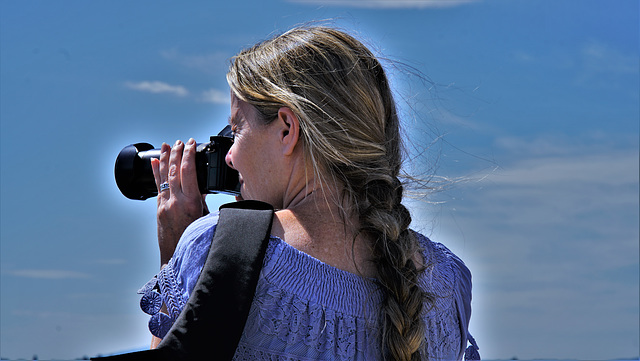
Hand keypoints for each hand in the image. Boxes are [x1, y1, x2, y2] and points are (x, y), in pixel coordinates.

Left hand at [151, 139, 208, 266]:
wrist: (176, 257)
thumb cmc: (195, 240)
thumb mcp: (205, 218)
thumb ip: (204, 200)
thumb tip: (204, 187)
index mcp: (191, 203)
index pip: (189, 172)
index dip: (189, 155)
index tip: (191, 143)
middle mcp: (176, 201)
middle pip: (174, 171)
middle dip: (177, 153)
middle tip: (179, 142)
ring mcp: (165, 205)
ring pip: (164, 177)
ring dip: (165, 159)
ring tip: (165, 146)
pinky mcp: (159, 209)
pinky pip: (157, 187)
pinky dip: (156, 174)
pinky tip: (153, 164)